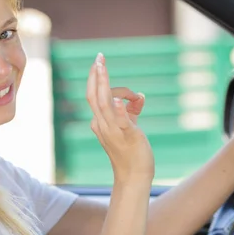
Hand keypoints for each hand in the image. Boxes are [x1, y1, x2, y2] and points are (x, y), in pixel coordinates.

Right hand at [86, 53, 153, 184]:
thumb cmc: (131, 152)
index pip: (95, 96)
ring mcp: (113, 131)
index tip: (98, 63)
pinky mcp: (128, 136)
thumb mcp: (129, 127)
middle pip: (95, 96)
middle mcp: (103, 125)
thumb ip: (131, 111)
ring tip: (101, 67)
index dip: (94, 79)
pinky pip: (120, 122)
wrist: (134, 176)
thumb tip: (139, 97)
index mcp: (100, 122)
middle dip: (96, 75)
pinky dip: (118, 110)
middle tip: (99, 58)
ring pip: (104, 104)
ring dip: (102, 84)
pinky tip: (119, 101)